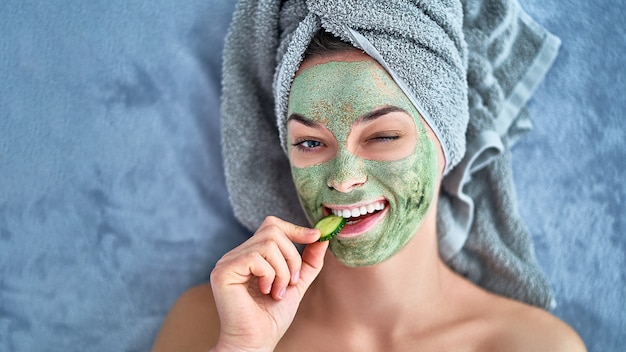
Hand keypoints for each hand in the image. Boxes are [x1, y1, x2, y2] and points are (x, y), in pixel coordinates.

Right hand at [209, 216, 327, 351]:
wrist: (255, 342)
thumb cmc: (271, 318)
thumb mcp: (296, 284)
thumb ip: (308, 262)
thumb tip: (322, 237)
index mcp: (250, 255)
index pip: (272, 226)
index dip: (295, 229)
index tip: (316, 236)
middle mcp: (236, 255)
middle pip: (272, 231)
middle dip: (292, 257)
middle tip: (291, 282)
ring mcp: (228, 262)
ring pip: (268, 244)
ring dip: (282, 270)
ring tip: (278, 291)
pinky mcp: (223, 271)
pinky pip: (256, 258)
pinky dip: (270, 275)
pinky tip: (266, 292)